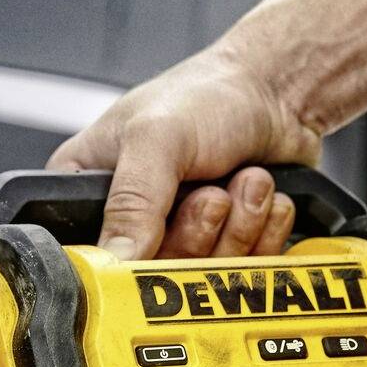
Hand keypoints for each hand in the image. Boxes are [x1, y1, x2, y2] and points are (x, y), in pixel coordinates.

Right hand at [49, 43, 321, 258]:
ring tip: (244, 179)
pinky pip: (243, 271)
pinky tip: (262, 195)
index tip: (158, 237)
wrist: (278, 91)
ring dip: (237, 227)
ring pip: (202, 275)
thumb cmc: (208, 95)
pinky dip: (262, 233)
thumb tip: (116, 260)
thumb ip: (132, 200)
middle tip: (213, 192)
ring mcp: (180, 234)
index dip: (124, 258)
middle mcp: (130, 217)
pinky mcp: (225, 245)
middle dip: (197, 232)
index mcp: (88, 188)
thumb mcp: (156, 137)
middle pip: (152, 274)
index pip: (87, 254)